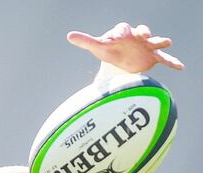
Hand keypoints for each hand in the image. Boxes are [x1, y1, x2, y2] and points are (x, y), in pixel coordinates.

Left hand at [67, 22, 183, 72]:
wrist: (120, 60)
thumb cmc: (108, 50)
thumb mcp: (98, 47)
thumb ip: (85, 41)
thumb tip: (69, 35)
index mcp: (122, 33)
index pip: (122, 28)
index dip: (121, 31)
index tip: (118, 36)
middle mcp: (136, 37)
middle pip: (142, 30)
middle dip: (143, 31)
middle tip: (144, 34)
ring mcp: (146, 46)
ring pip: (156, 41)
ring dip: (161, 41)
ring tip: (166, 42)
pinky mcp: (152, 57)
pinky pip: (164, 59)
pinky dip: (172, 62)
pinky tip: (180, 67)